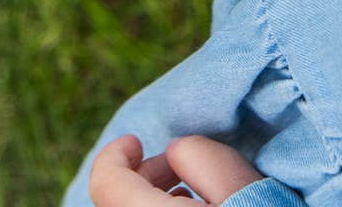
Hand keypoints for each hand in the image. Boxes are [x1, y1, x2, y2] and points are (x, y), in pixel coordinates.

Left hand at [90, 133, 263, 204]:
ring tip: (190, 196)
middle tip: (175, 166)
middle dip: (142, 176)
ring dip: (152, 202)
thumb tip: (175, 156)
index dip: (116, 153)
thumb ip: (195, 155)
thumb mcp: (235, 182)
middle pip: (118, 205)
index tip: (137, 141)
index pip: (106, 183)